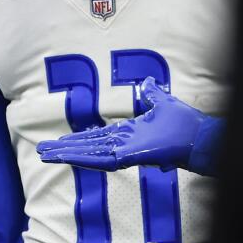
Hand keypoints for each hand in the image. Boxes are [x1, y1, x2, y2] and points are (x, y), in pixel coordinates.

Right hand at [37, 77, 215, 172]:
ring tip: (44, 155)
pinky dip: (81, 159)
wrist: (201, 136)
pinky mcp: (128, 157)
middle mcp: (123, 145)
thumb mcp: (164, 103)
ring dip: (66, 154)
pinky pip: (100, 160)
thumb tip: (147, 82)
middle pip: (86, 147)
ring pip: (88, 154)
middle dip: (64, 149)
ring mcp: (124, 152)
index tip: (60, 142)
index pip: (96, 139)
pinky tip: (65, 157)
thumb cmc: (187, 124)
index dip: (77, 140)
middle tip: (41, 151)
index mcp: (128, 134)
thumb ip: (152, 95)